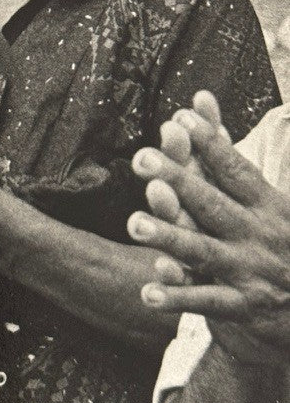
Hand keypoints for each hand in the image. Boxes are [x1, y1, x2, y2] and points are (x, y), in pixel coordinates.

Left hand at [128, 93, 289, 363]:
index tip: (179, 117)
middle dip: (178, 180)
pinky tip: (149, 292)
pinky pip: (205, 301)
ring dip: (168, 236)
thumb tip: (199, 96)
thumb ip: (220, 146)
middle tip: (141, 158)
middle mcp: (255, 233)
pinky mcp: (239, 306)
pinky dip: (178, 297)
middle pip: (211, 203)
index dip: (207, 144)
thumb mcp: (255, 192)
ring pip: (202, 251)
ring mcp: (247, 270)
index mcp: (264, 203)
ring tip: (134, 224)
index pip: (232, 168)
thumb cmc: (270, 233)